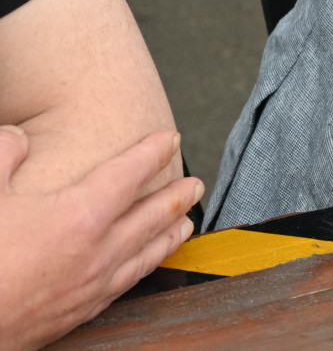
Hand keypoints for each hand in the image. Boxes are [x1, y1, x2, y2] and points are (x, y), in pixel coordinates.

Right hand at [0, 126, 202, 350]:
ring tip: (186, 222)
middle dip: (178, 195)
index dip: (154, 151)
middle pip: (153, 215)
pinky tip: (145, 267)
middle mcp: (98, 250)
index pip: (132, 172)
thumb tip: (20, 136)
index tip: (171, 139)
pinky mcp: (81, 313)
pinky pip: (127, 285)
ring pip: (147, 254)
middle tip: (196, 184)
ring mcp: (93, 285)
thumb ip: (5, 153)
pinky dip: (146, 268)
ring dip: (171, 234)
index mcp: (81, 215)